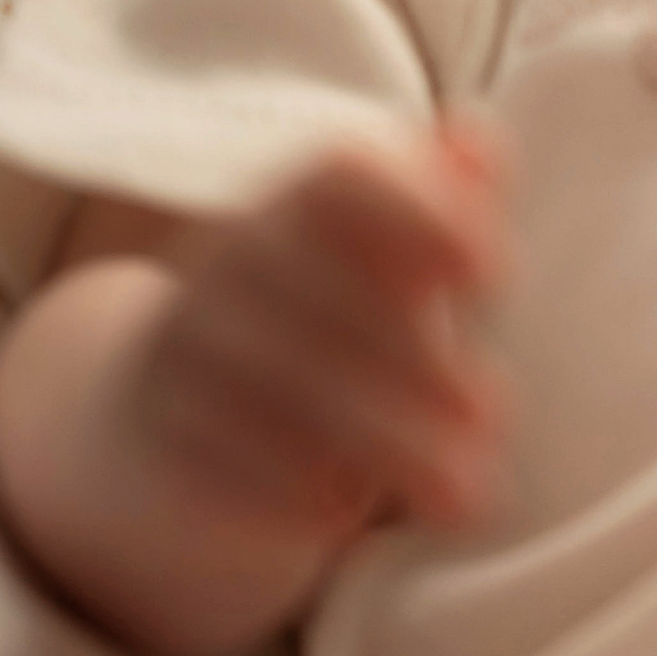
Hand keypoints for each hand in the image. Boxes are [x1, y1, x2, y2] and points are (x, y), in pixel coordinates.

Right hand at [134, 127, 507, 546]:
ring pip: (281, 392)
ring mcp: (183, 353)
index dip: (425, 213)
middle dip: (419, 362)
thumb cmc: (325, 319)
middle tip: (499, 416)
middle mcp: (231, 265)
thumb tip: (482, 139)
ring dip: (386, 444)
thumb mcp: (387, 255)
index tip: (495, 275)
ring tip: (469, 495)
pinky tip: (347, 516)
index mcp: (297, 202)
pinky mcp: (158, 443)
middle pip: (322, 297)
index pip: (346, 174)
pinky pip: (221, 468)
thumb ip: (447, 198)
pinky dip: (289, 496)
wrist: (159, 410)